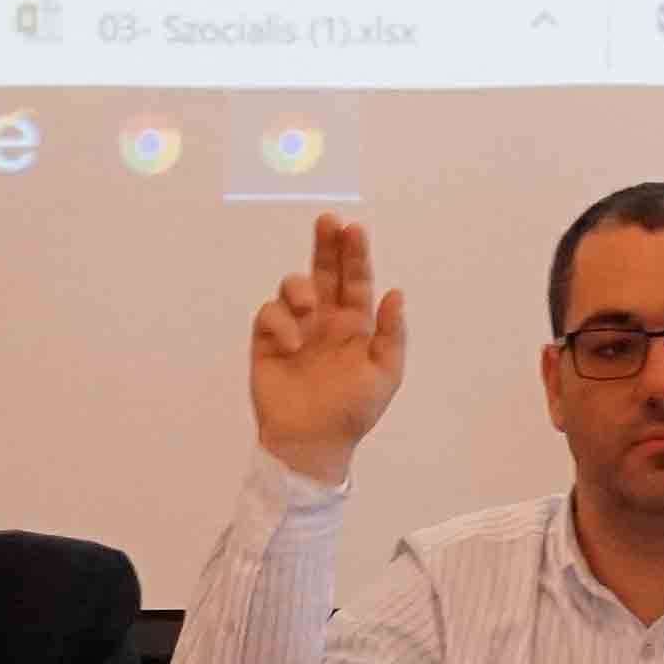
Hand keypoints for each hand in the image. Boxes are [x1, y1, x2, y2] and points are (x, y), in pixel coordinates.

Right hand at [248, 210, 411, 477]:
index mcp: (356, 323)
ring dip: (299, 288)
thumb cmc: (353, 409)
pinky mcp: (267, 341)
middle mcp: (325, 318)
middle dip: (325, 244)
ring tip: (309, 308)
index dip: (355, 254)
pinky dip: (279, 322)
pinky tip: (291, 344)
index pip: (356, 280)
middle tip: (328, 221)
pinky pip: (268, 314)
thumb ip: (391, 333)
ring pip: (293, 286)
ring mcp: (295, 327)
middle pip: (323, 271)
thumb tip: (396, 293)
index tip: (354, 229)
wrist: (313, 442)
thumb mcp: (384, 373)